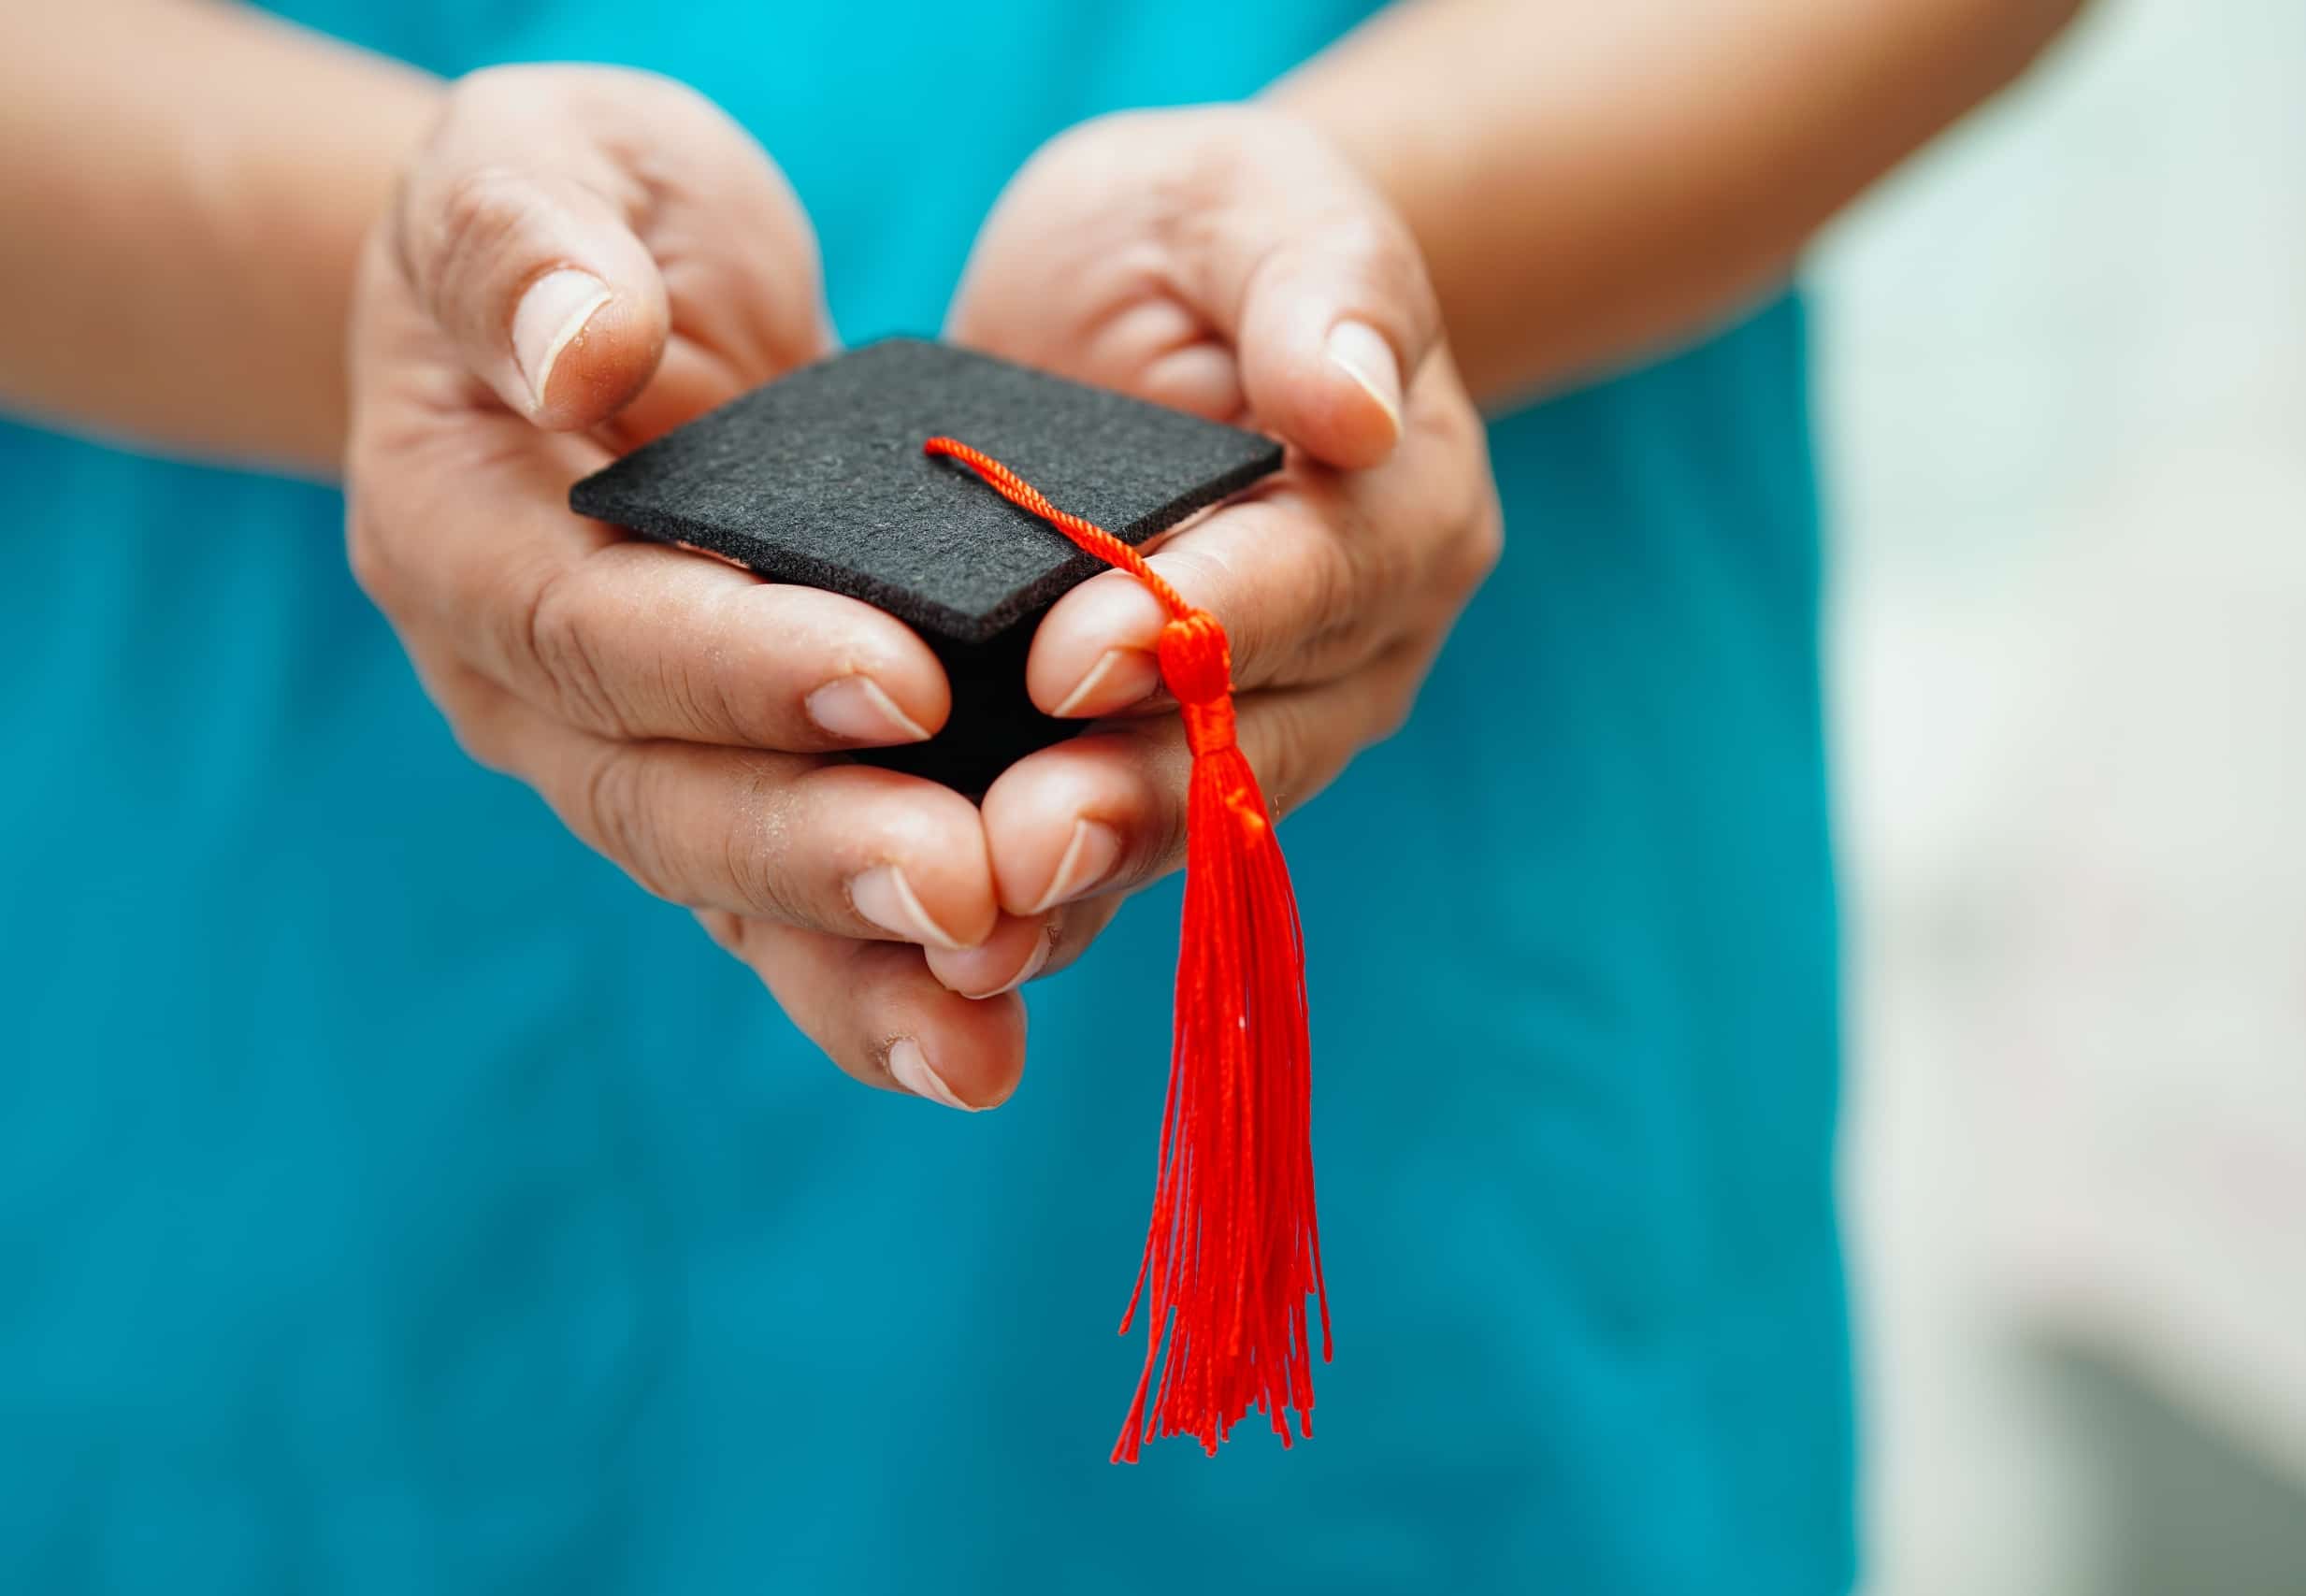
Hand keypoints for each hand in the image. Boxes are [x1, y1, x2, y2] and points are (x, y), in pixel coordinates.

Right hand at [345, 66, 1027, 1106]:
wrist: (605, 304)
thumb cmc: (579, 215)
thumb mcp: (540, 164)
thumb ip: (529, 245)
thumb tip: (581, 353)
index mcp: (462, 536)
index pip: (591, 625)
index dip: (735, 662)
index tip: (901, 678)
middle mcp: (530, 686)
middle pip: (661, 799)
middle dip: (815, 852)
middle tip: (965, 886)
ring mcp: (630, 757)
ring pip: (728, 892)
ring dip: (856, 968)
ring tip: (983, 1034)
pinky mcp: (735, 790)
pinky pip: (792, 912)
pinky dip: (877, 988)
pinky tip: (984, 1047)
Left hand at [935, 104, 1501, 992]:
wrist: (1150, 315)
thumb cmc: (1200, 238)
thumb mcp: (1253, 203)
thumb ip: (1317, 283)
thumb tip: (1357, 404)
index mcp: (1396, 505)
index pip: (1307, 575)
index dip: (1198, 624)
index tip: (1071, 655)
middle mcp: (1353, 646)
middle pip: (1255, 741)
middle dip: (1133, 798)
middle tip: (1016, 849)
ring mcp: (1269, 729)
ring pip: (1189, 828)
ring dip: (1083, 888)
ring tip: (970, 936)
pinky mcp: (1166, 772)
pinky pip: (1121, 859)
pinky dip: (1042, 912)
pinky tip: (948, 959)